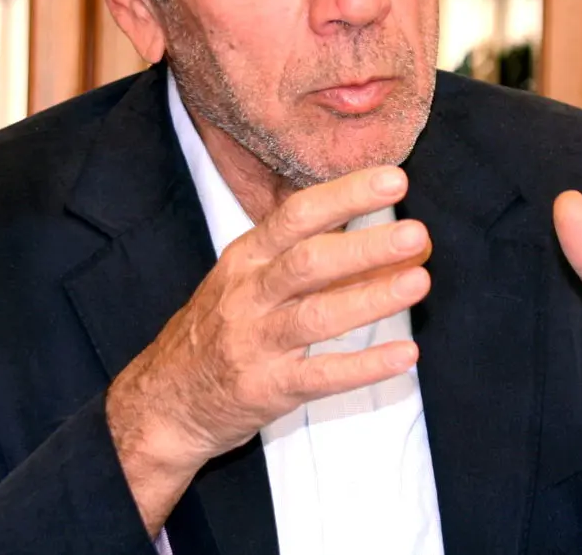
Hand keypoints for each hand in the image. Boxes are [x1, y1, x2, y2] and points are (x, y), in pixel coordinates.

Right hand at [107, 166, 430, 533]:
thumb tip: (383, 234)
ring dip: (370, 298)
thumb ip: (304, 254)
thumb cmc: (219, 328)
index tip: (393, 180)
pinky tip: (405, 354)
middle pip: (308, 261)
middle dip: (364, 246)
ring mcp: (255, 342)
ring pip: (316, 316)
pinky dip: (365, 366)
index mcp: (247, 257)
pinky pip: (321, 376)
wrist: (163, 401)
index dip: (345, 195)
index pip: (298, 215)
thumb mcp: (246, 278)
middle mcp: (249, 294)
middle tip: (416, 233)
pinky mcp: (267, 389)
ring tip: (418, 281)